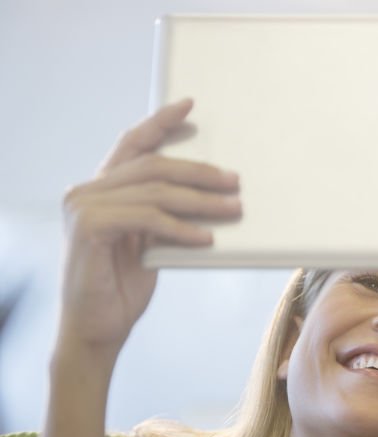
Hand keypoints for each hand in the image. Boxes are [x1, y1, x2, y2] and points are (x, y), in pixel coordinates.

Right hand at [58, 99, 240, 358]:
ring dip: (201, 201)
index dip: (160, 122)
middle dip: (200, 171)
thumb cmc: (122, 287)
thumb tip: (208, 193)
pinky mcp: (88, 228)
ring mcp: (82, 207)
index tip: (190, 106)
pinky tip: (206, 237)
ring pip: (155, 190)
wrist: (96, 330)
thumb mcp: (149, 243)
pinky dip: (180, 227)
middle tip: (236, 181)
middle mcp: (86, 191)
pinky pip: (147, 218)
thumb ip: (163, 213)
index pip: (132, 144)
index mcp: (100, 189)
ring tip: (234, 209)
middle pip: (152, 165)